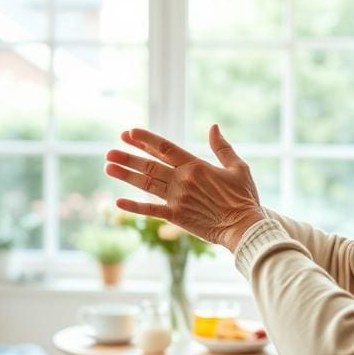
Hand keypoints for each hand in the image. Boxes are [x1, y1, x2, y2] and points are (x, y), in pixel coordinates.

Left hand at [104, 124, 265, 252]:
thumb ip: (223, 147)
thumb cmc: (244, 198)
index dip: (145, 139)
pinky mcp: (176, 217)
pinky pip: (151, 211)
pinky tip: (118, 202)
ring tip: (108, 167)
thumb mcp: (238, 167)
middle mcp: (183, 180)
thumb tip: (213, 127)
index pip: (165, 148)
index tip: (128, 133)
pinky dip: (134, 207)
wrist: (244, 227)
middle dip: (128, 157)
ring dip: (126, 175)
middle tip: (109, 151)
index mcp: (196, 165)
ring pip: (146, 184)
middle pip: (150, 165)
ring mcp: (178, 199)